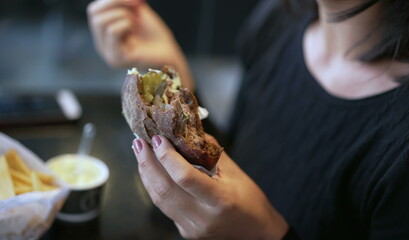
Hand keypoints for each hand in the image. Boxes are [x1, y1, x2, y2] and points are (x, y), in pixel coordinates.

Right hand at [87, 0, 193, 89]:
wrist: (169, 53)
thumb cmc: (154, 35)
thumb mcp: (136, 10)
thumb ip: (124, 0)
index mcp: (103, 33)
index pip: (94, 10)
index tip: (135, 1)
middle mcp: (102, 44)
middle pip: (93, 13)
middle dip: (116, 3)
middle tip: (136, 8)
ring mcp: (107, 53)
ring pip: (100, 21)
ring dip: (123, 14)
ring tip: (136, 22)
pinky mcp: (116, 59)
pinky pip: (112, 31)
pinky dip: (126, 24)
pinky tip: (135, 30)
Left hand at [132, 135, 288, 238]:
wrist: (257, 233)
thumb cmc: (250, 200)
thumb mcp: (236, 173)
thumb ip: (210, 152)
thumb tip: (188, 130)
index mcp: (220, 200)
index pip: (185, 177)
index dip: (167, 156)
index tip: (158, 139)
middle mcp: (204, 217)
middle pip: (165, 189)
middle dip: (147, 163)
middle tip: (139, 142)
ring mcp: (192, 228)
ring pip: (159, 199)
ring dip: (146, 174)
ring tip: (140, 153)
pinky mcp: (186, 232)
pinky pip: (165, 207)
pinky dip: (155, 187)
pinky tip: (152, 172)